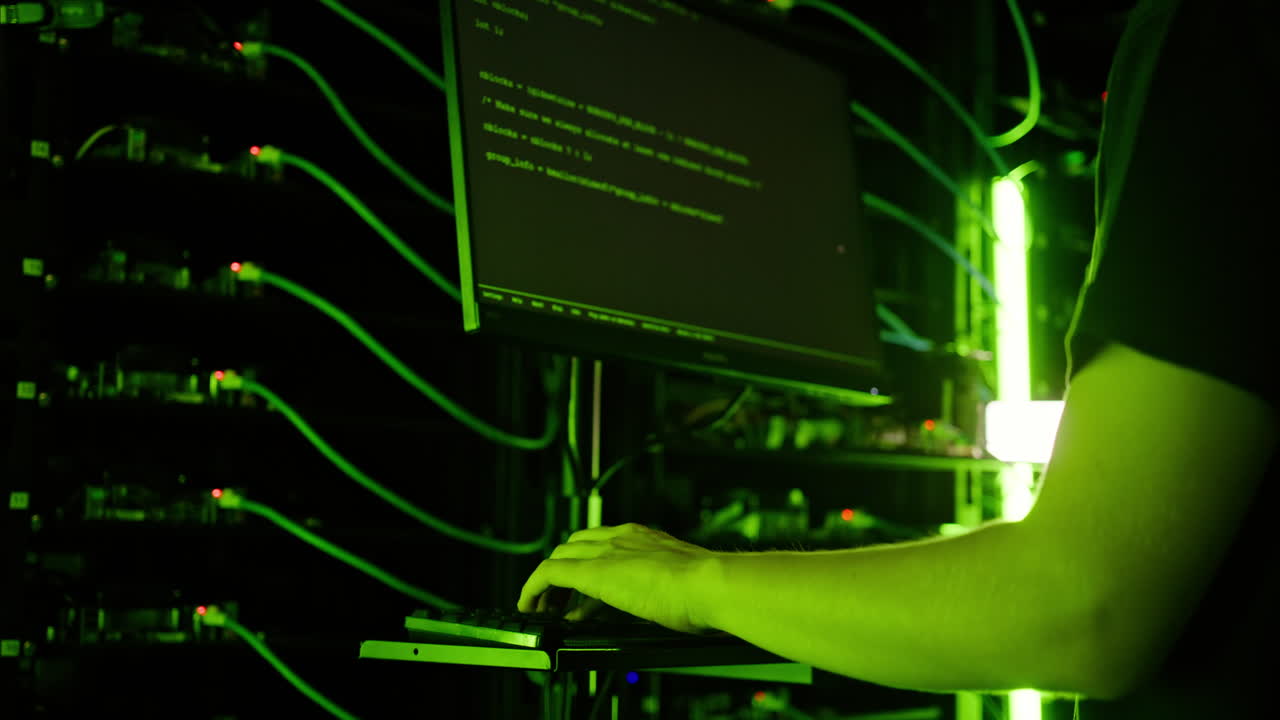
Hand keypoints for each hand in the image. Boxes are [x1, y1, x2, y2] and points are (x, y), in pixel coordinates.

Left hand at [517, 523, 717, 633]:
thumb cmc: (708, 588)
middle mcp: (622, 537)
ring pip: (560, 555)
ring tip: (542, 606)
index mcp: (644, 537)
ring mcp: (607, 552)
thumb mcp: (683, 582)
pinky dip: (533, 588)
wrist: (711, 584)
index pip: (603, 542)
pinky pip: (549, 573)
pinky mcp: (592, 572)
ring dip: (547, 582)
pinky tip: (528, 605)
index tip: (587, 589)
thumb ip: (666, 585)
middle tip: (560, 600)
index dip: (588, 562)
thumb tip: (668, 605)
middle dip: (564, 569)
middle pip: (576, 544)